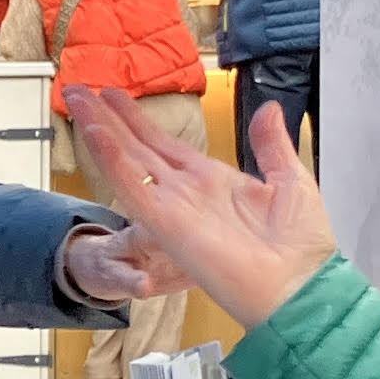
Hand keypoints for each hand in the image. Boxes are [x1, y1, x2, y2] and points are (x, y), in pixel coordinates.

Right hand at [63, 87, 333, 328]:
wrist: (301, 287)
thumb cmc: (302, 248)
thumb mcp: (290, 180)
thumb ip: (271, 145)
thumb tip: (266, 110)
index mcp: (212, 183)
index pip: (164, 145)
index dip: (138, 120)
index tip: (116, 97)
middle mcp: (187, 193)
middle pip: (137, 147)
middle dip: (107, 117)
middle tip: (79, 90)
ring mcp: (174, 207)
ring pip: (127, 159)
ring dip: (100, 128)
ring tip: (77, 99)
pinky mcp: (167, 224)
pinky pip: (132, 186)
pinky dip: (111, 158)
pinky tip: (96, 132)